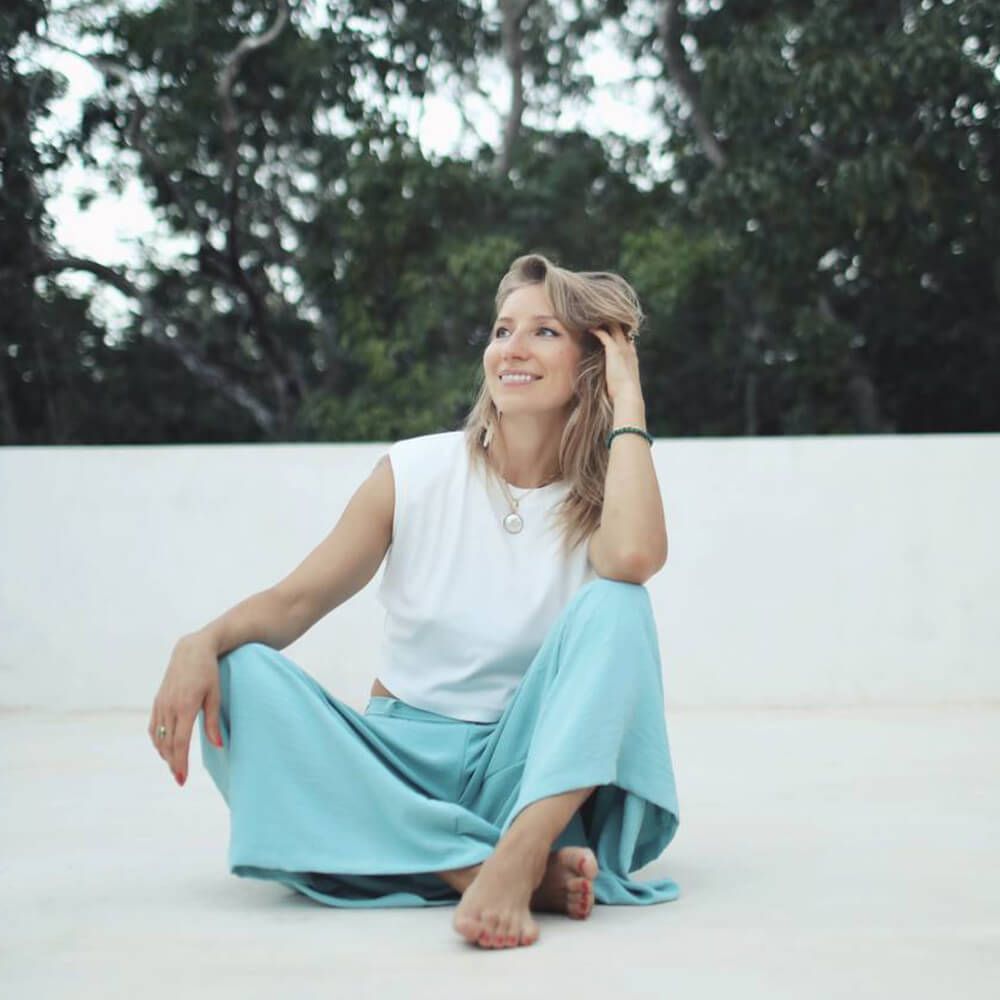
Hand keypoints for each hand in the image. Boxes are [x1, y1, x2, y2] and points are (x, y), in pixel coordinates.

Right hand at [148, 634, 223, 786]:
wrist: (191, 650)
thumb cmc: (208, 672)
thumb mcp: (215, 695)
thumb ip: (213, 722)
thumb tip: (218, 746)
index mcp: (186, 706)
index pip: (180, 742)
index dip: (180, 762)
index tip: (182, 778)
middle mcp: (170, 707)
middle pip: (168, 743)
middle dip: (172, 763)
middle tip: (179, 778)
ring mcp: (161, 704)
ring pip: (158, 737)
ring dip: (164, 753)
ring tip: (174, 765)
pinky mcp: (157, 700)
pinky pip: (153, 726)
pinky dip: (157, 740)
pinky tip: (164, 747)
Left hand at [588, 322, 642, 403]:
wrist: (628, 394)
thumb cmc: (624, 393)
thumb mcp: (622, 382)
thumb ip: (618, 376)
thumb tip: (612, 382)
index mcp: (632, 356)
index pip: (627, 337)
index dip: (619, 332)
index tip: (609, 329)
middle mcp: (629, 348)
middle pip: (622, 328)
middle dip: (612, 322)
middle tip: (599, 317)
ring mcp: (622, 348)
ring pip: (614, 327)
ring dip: (604, 322)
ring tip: (592, 318)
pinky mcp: (614, 350)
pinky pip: (604, 334)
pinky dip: (596, 330)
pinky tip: (588, 328)